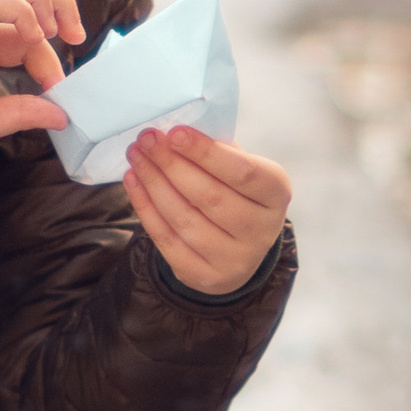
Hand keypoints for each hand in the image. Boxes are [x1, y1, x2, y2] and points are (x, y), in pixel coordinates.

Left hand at [124, 129, 292, 296]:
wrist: (238, 248)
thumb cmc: (235, 193)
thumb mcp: (240, 168)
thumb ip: (217, 149)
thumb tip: (173, 133)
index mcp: (277, 195)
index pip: (243, 173)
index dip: (206, 152)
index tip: (175, 133)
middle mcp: (262, 231)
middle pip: (210, 196)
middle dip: (172, 164)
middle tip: (146, 140)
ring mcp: (235, 260)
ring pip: (184, 218)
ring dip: (153, 183)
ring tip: (136, 157)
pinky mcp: (206, 277)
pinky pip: (167, 239)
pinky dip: (145, 207)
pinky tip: (134, 181)